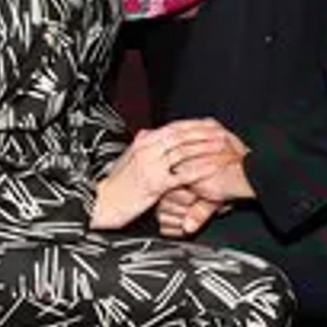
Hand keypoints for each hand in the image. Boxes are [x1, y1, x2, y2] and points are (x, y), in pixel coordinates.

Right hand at [92, 119, 247, 229]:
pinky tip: (213, 168)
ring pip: (184, 152)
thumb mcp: (128, 159)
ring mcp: (151, 166)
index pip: (174, 127)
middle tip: (223, 132)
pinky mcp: (155, 184)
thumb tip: (150, 132)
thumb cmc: (117, 184)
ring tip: (223, 147)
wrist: (102, 203)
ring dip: (206, 148)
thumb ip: (142, 145)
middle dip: (205, 133)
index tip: (211, 123)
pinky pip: (182, 174)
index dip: (194, 125)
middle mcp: (147, 149)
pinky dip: (200, 170)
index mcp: (143, 141)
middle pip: (182, 136)